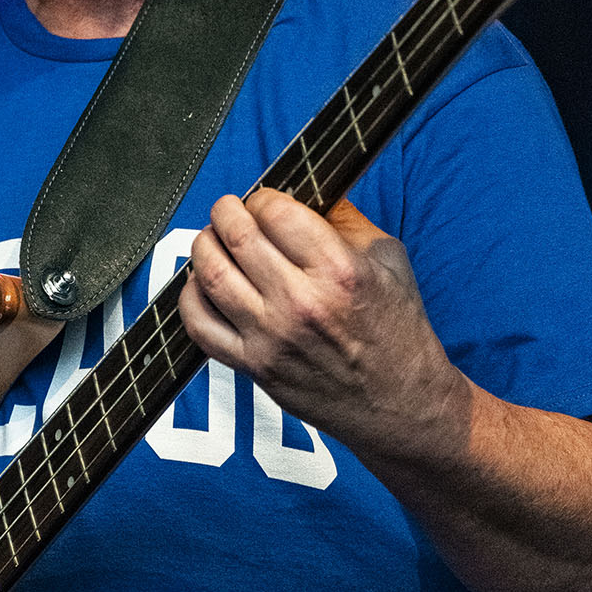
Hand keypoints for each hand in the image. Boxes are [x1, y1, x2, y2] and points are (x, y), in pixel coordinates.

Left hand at [176, 188, 464, 460]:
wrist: (400, 404)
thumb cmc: (397, 329)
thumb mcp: (388, 260)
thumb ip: (344, 219)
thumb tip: (301, 187)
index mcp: (339, 272)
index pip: (275, 212)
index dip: (263, 198)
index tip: (265, 201)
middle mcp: (301, 304)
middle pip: (237, 237)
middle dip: (226, 212)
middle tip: (230, 210)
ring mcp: (272, 338)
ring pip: (210, 275)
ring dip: (204, 246)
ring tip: (214, 240)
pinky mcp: (254, 367)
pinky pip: (200, 325)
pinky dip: (191, 296)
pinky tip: (203, 284)